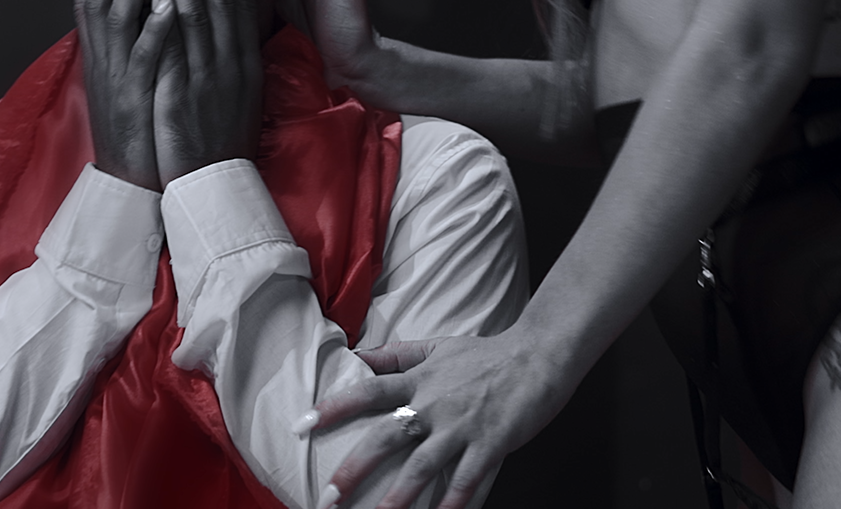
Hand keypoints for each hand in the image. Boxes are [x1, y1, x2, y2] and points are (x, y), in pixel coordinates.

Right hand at [70, 0, 174, 189]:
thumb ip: (126, 48)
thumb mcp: (124, 82)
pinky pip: (146, 57)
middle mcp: (103, 63)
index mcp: (101, 58)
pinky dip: (156, 27)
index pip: (88, 4)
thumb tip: (131, 17)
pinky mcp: (136, 99)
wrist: (130, 182)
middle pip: (96, 3)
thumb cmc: (135, 128)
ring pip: (119, 23)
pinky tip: (169, 3)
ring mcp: (117, 79)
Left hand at [152, 0, 263, 185]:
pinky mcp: (184, 95)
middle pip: (222, 4)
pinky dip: (168, 18)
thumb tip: (227, 36)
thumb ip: (233, 66)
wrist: (216, 186)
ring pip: (199, 20)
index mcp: (247, 66)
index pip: (240, 9)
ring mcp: (208, 79)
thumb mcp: (241, 98)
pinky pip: (175, 49)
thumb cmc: (225, 144)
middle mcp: (232, 66)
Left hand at [302, 329, 574, 508]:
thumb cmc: (486, 354)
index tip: (301, 426)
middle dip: (354, 468)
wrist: (538, 354)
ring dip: (398, 497)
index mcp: (419, 380)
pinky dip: (454, 505)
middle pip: (386, 437)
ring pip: (423, 466)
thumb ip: (396, 354)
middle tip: (328, 496)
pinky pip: (469, 481)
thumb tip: (355, 353)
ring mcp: (463, 426)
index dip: (333, 407)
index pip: (367, 392)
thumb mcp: (436, 347)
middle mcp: (435, 404)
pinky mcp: (492, 443)